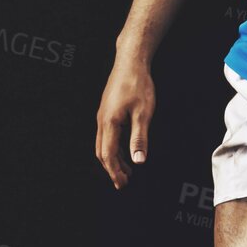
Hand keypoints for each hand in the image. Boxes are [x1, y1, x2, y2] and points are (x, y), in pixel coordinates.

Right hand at [95, 57, 154, 189]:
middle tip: (123, 183)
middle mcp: (102, 121)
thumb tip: (139, 160)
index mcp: (109, 123)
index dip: (115, 172)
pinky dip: (114, 147)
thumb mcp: (143, 113)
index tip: (122, 183)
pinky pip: (106, 135)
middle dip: (112, 169)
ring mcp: (103, 115)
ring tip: (126, 170)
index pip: (108, 155)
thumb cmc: (137, 84)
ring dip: (113, 159)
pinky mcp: (107, 110)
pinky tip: (125, 149)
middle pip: (102, 152)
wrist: (130, 62)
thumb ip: (139, 138)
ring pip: (103, 144)